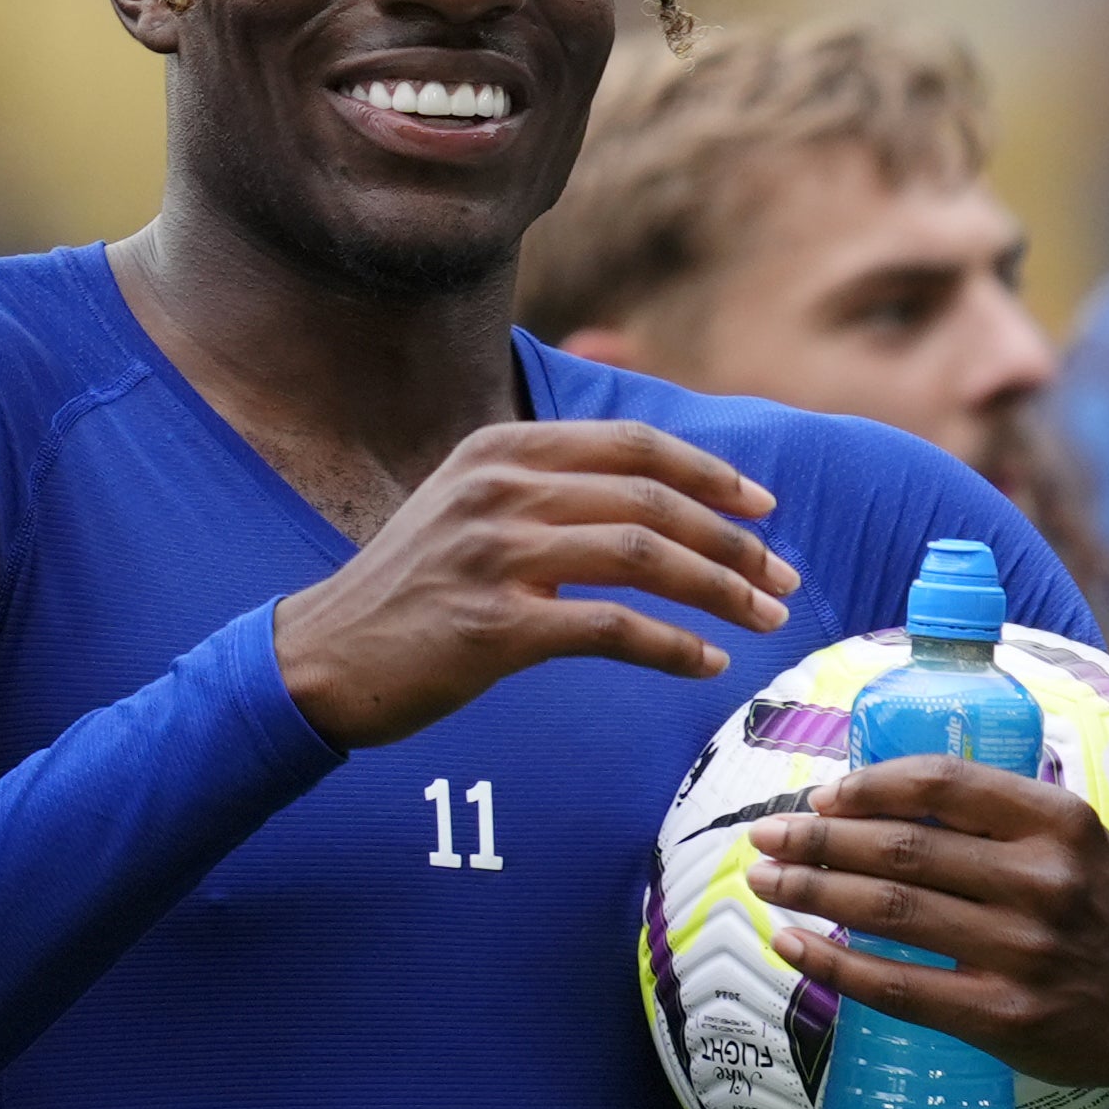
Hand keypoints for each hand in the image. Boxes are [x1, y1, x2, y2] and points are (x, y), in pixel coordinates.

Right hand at [270, 421, 795, 746]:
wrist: (324, 657)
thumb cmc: (417, 589)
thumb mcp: (471, 507)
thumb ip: (550, 488)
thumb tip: (659, 495)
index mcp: (501, 451)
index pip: (633, 445)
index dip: (711, 473)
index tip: (765, 508)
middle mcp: (498, 490)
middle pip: (651, 501)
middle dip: (733, 541)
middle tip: (784, 578)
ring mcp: (494, 555)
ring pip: (643, 557)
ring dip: (720, 589)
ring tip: (767, 619)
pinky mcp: (494, 626)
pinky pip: (610, 628)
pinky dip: (671, 646)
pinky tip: (706, 663)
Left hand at [747, 759, 1108, 1093]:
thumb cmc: (1104, 911)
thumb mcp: (1074, 841)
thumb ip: (997, 817)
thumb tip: (877, 802)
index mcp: (1058, 823)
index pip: (944, 784)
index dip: (869, 785)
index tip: (822, 795)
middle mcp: (1042, 881)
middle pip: (903, 847)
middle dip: (819, 838)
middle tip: (767, 836)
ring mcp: (1022, 951)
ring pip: (891, 910)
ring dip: (813, 891)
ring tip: (768, 881)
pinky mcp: (1002, 1015)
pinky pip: (897, 986)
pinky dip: (834, 963)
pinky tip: (794, 946)